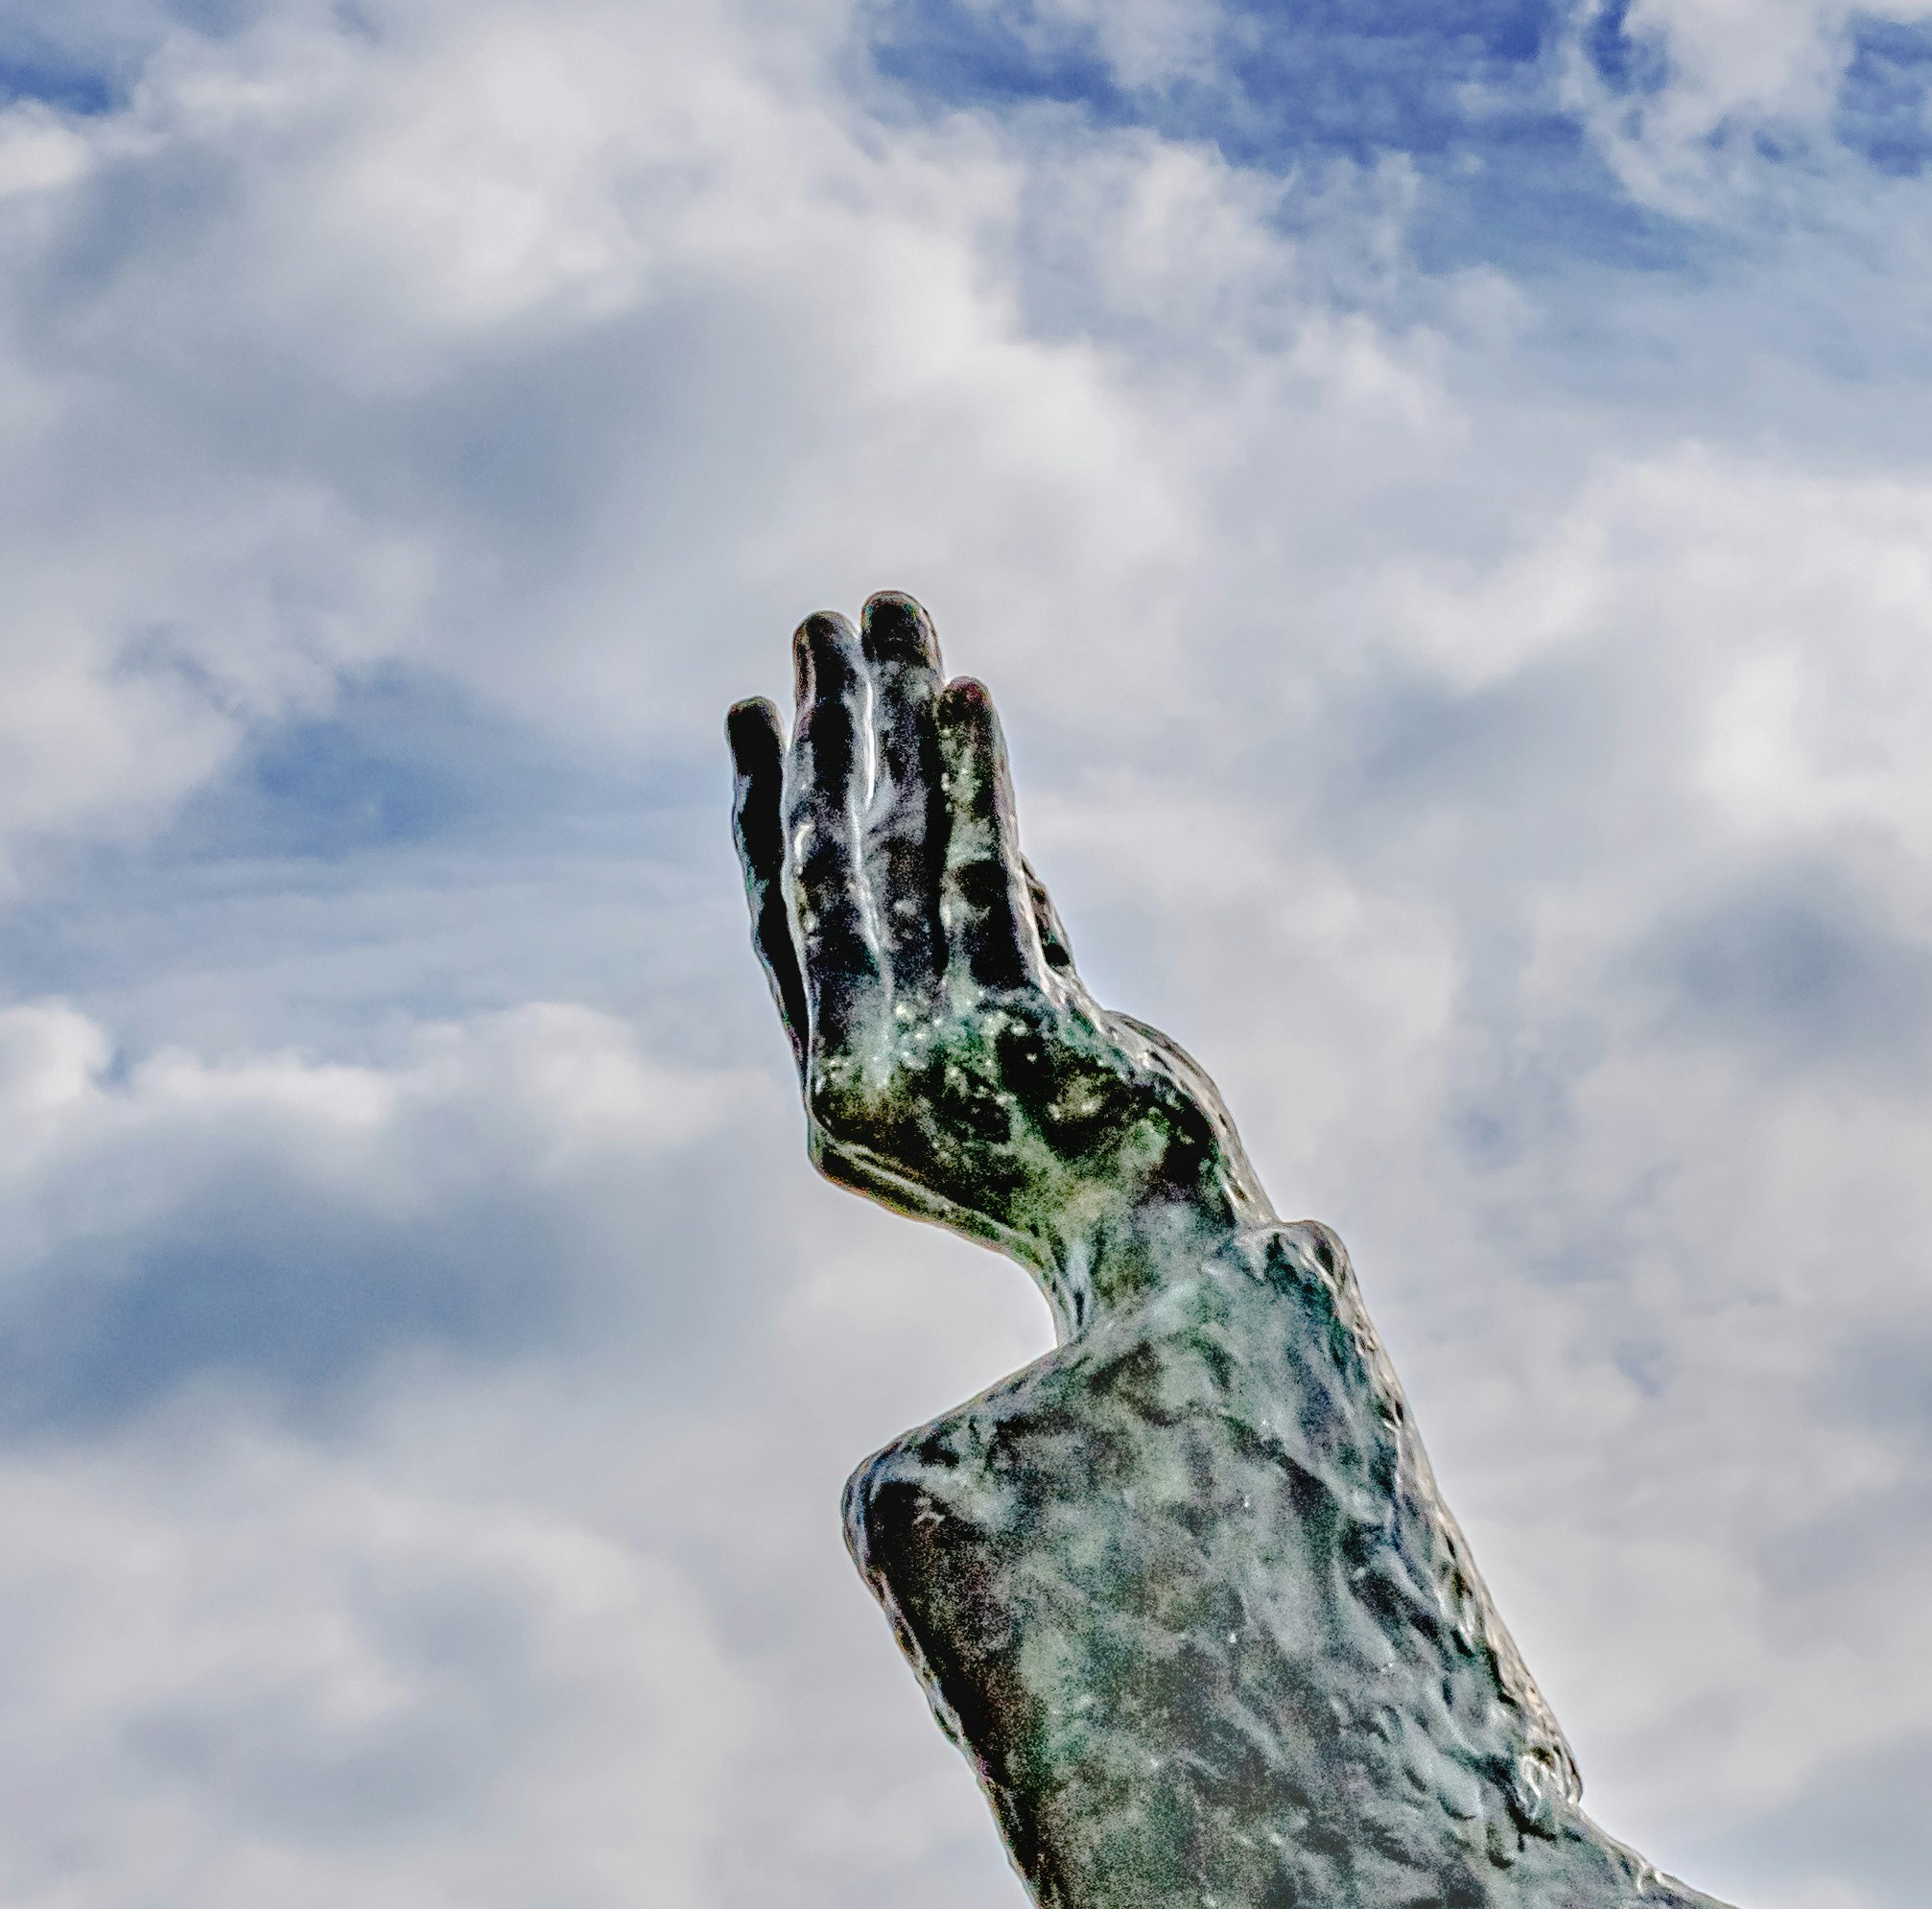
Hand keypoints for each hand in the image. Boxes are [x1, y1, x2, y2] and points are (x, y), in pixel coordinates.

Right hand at [728, 593, 1261, 1319]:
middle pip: (821, 869)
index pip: (779, 929)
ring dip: (887, 720)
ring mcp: (931, 1053)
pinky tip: (963, 688)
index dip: (761, 812)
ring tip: (885, 610)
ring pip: (891, 854)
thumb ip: (987, 962)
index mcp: (836, 1102)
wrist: (1179, 1274)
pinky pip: (983, 872)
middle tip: (816, 621)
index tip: (752, 709)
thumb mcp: (1016, 1064)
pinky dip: (968, 776)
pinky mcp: (1014, 1026)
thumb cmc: (1106, 1175)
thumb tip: (978, 844)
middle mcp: (859, 1075)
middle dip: (819, 736)